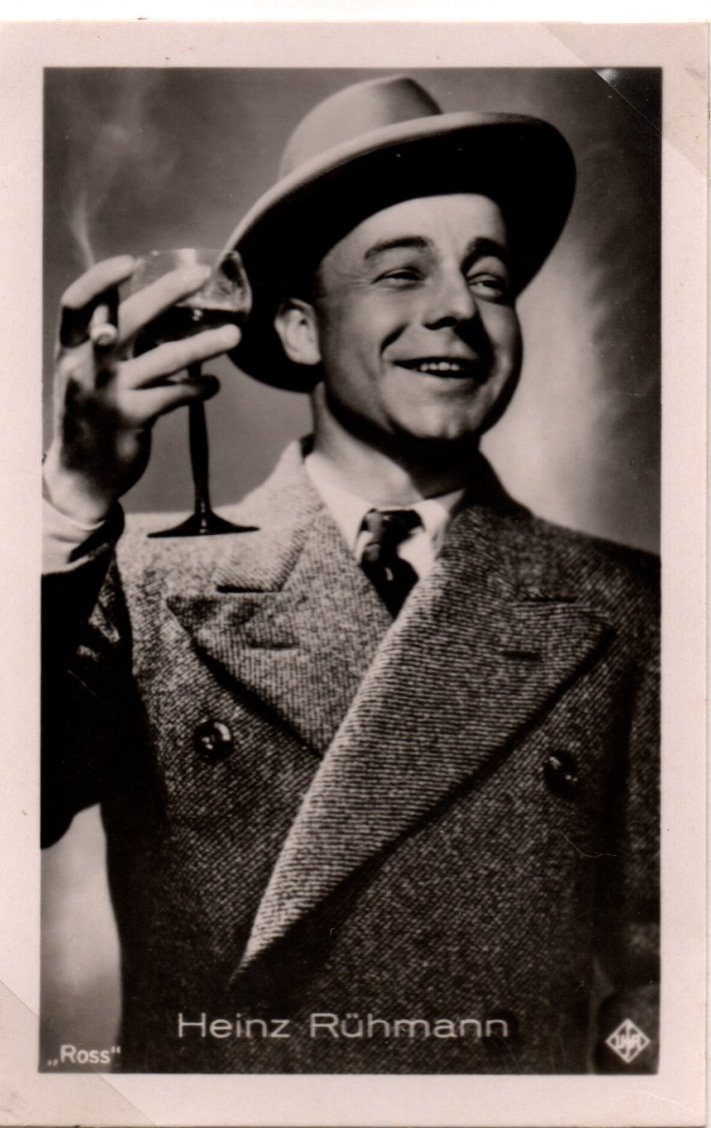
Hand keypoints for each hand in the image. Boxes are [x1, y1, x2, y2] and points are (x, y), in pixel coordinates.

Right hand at [43, 255, 240, 523]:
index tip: (133, 261)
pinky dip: (199, 387)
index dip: (101, 279)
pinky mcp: (132, 419)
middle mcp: (84, 367)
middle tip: (202, 275)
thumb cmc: (91, 412)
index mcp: (69, 349)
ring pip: (164, 358)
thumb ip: (111, 342)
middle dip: (167, 292)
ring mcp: (108, 394)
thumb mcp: (88, 374)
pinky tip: (213, 383)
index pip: (76, 303)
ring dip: (204, 344)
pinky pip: (175, 394)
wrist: (82, 474)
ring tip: (234, 337)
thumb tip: (160, 305)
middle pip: (128, 319)